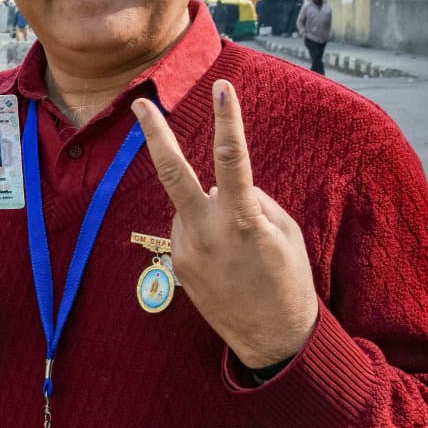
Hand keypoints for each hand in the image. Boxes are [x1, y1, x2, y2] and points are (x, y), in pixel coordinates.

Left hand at [131, 80, 317, 368]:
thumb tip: (220, 187)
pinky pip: (189, 231)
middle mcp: (207, 232)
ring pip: (191, 207)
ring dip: (208, 211)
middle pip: (173, 173)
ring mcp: (186, 250)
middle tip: (139, 103)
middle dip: (155, 134)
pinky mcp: (177, 266)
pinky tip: (224, 261)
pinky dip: (205, 233)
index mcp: (242, 220)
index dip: (228, 120)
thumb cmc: (287, 279)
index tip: (222, 87)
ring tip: (236, 249)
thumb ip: (251, 201)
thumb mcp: (283, 232)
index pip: (232, 159)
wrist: (273, 340)